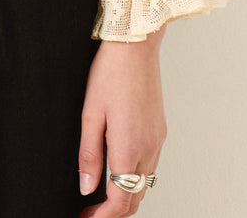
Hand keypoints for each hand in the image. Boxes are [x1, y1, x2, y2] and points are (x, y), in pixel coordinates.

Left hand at [78, 26, 166, 216]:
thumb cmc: (111, 73)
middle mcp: (148, 149)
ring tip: (101, 194)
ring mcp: (157, 141)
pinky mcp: (160, 131)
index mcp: (129, 147)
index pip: (120, 200)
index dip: (102, 217)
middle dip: (114, 212)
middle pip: (135, 198)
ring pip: (144, 184)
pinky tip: (119, 169)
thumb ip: (89, 154)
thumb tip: (86, 187)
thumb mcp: (90, 114)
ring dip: (125, 195)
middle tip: (90, 212)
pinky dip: (135, 178)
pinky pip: (150, 166)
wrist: (136, 46)